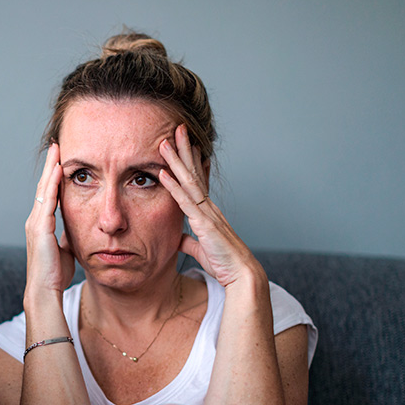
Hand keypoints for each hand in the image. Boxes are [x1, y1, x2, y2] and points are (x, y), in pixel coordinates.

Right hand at [24, 143, 75, 296]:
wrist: (44, 290)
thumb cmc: (55, 274)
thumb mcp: (66, 249)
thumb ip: (68, 236)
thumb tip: (79, 228)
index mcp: (41, 224)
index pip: (48, 194)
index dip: (53, 176)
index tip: (61, 160)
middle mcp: (35, 220)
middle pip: (43, 186)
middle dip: (50, 165)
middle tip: (57, 145)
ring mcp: (35, 223)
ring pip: (43, 188)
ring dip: (51, 167)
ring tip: (57, 149)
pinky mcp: (40, 228)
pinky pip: (47, 200)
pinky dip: (52, 183)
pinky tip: (58, 169)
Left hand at [158, 125, 261, 286]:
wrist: (241, 275)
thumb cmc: (224, 264)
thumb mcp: (200, 249)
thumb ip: (188, 241)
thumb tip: (177, 237)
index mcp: (208, 212)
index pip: (197, 181)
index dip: (191, 162)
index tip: (185, 145)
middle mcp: (209, 207)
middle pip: (195, 173)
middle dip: (185, 150)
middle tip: (177, 128)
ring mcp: (207, 213)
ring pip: (189, 181)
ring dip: (176, 160)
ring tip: (165, 142)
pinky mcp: (204, 224)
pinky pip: (185, 201)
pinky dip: (173, 186)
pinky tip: (163, 173)